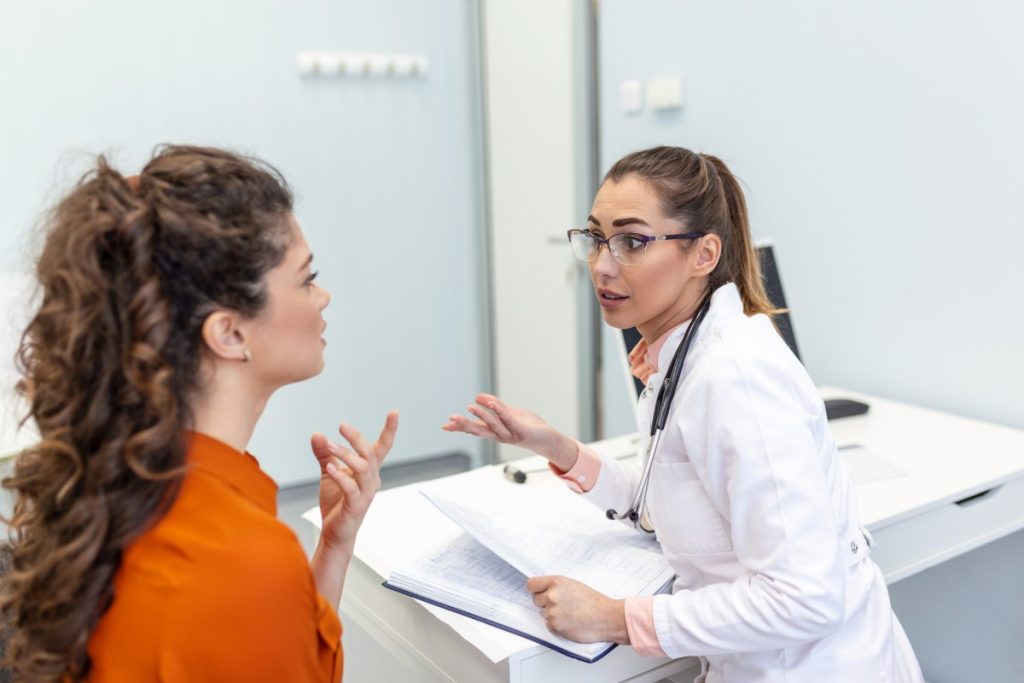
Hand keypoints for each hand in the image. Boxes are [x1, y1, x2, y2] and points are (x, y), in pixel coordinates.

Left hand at [310, 410, 398, 551]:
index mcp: (369, 471)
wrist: (335, 534)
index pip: (383, 447)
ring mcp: (366, 494)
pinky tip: (329, 467)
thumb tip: (317, 434)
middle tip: (342, 426)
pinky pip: (351, 488)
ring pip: (362, 468)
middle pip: (370, 454)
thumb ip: (325, 454)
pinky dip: (341, 476)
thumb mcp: (329, 473)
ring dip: (345, 455)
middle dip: (357, 438)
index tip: (395, 412)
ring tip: (329, 445)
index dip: (389, 430)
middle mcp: (372, 480)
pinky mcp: (356, 506)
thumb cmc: (336, 503)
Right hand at [442, 393, 577, 468]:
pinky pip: (509, 421)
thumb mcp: (509, 413)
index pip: (475, 428)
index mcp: (495, 430)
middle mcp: (500, 435)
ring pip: (493, 425)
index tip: (445, 425)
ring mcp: (511, 433)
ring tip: (470, 407)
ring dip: (481, 416)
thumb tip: (478, 396)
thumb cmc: (528, 427)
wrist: (548, 439)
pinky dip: (500, 412)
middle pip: (480, 430)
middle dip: (465, 425)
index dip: (460, 427)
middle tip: (451, 420)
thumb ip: (495, 406)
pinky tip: (493, 404)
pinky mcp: (522, 430)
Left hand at [526, 575, 628, 643]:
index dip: (536, 590)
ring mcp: (552, 611)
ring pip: (543, 613)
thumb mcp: (573, 585)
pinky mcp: (554, 626)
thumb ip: (556, 586)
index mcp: (556, 582)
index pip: (531, 584)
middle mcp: (551, 595)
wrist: (606, 617)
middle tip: (562, 605)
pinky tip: (570, 623)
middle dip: (545, 603)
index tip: (539, 592)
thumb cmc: (594, 601)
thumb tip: (542, 590)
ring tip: (570, 614)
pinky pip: (549, 625)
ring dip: (553, 615)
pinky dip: (557, 625)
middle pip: (536, 600)